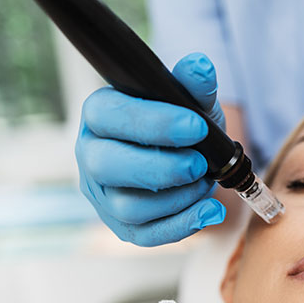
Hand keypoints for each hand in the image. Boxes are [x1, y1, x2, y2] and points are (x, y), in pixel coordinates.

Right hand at [76, 52, 226, 245]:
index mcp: (101, 115)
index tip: (195, 126)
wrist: (191, 157)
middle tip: (199, 163)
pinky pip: (145, 235)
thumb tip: (200, 67)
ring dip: (176, 198)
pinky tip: (211, 211)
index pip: (110, 116)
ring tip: (206, 182)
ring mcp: (104, 194)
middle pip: (108, 166)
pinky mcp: (122, 226)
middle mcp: (92, 155)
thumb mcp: (192, 101)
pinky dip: (182, 225)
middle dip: (161, 167)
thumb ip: (194, 85)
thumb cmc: (184, 123)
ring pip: (127, 206)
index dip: (153, 123)